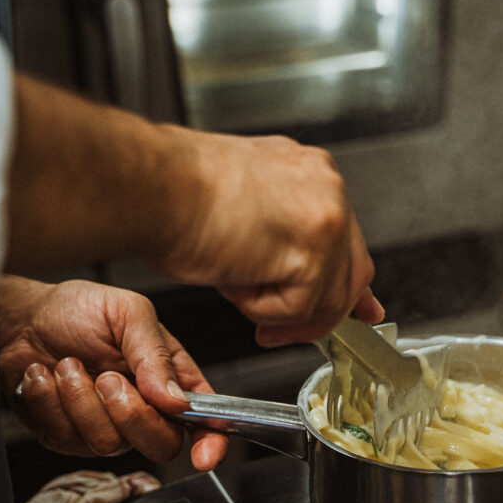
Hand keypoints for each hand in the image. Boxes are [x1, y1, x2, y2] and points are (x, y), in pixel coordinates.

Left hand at [0, 276, 227, 470]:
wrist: (23, 318)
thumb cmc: (79, 309)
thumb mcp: (128, 313)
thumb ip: (155, 354)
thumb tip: (176, 400)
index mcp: (171, 378)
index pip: (206, 420)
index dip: (211, 442)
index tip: (203, 455)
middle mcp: (145, 408)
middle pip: (161, 444)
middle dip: (130, 413)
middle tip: (107, 376)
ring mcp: (107, 426)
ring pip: (109, 444)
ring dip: (80, 399)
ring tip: (68, 365)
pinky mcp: (68, 437)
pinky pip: (66, 440)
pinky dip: (49, 402)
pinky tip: (45, 377)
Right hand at [148, 132, 383, 345]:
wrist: (147, 184)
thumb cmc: (170, 193)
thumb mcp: (243, 212)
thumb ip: (284, 240)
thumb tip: (304, 282)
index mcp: (310, 172)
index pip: (347, 239)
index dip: (342, 283)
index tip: (354, 311)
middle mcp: (327, 187)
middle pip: (352, 271)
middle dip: (320, 311)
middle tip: (276, 330)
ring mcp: (327, 217)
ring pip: (328, 297)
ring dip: (280, 310)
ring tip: (234, 284)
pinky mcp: (314, 251)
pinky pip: (300, 308)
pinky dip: (261, 307)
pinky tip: (233, 276)